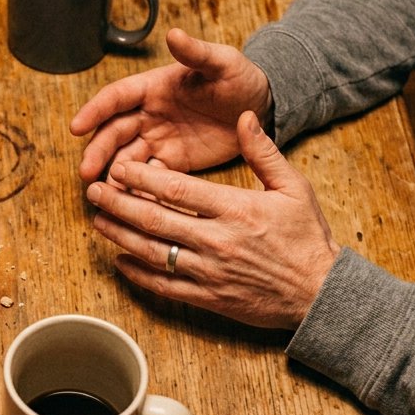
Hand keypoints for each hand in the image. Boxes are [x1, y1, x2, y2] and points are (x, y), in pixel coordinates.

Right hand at [70, 28, 273, 181]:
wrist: (260, 107)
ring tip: (103, 195)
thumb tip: (174, 33)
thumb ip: (196, 52)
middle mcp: (148, 114)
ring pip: (126, 158)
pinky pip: (148, 177)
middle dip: (98, 152)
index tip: (76, 127)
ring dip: (112, 174)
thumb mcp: (222, 62)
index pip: (116, 98)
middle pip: (113, 133)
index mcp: (153, 87)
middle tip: (85, 173)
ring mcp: (158, 139)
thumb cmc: (239, 79)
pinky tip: (128, 204)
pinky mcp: (172, 161)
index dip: (95, 111)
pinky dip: (136, 189)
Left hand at [84, 111, 339, 329]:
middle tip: (93, 190)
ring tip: (97, 220)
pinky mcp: (208, 297)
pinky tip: (120, 261)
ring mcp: (209, 272)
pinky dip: (138, 274)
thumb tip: (244, 117)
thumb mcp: (293, 187)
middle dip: (118, 203)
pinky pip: (164, 286)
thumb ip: (264, 152)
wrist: (320, 293)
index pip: (177, 189)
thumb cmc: (307, 238)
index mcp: (235, 209)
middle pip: (155, 220)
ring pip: (153, 252)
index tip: (120, 167)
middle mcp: (216, 240)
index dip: (142, 177)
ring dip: (120, 235)